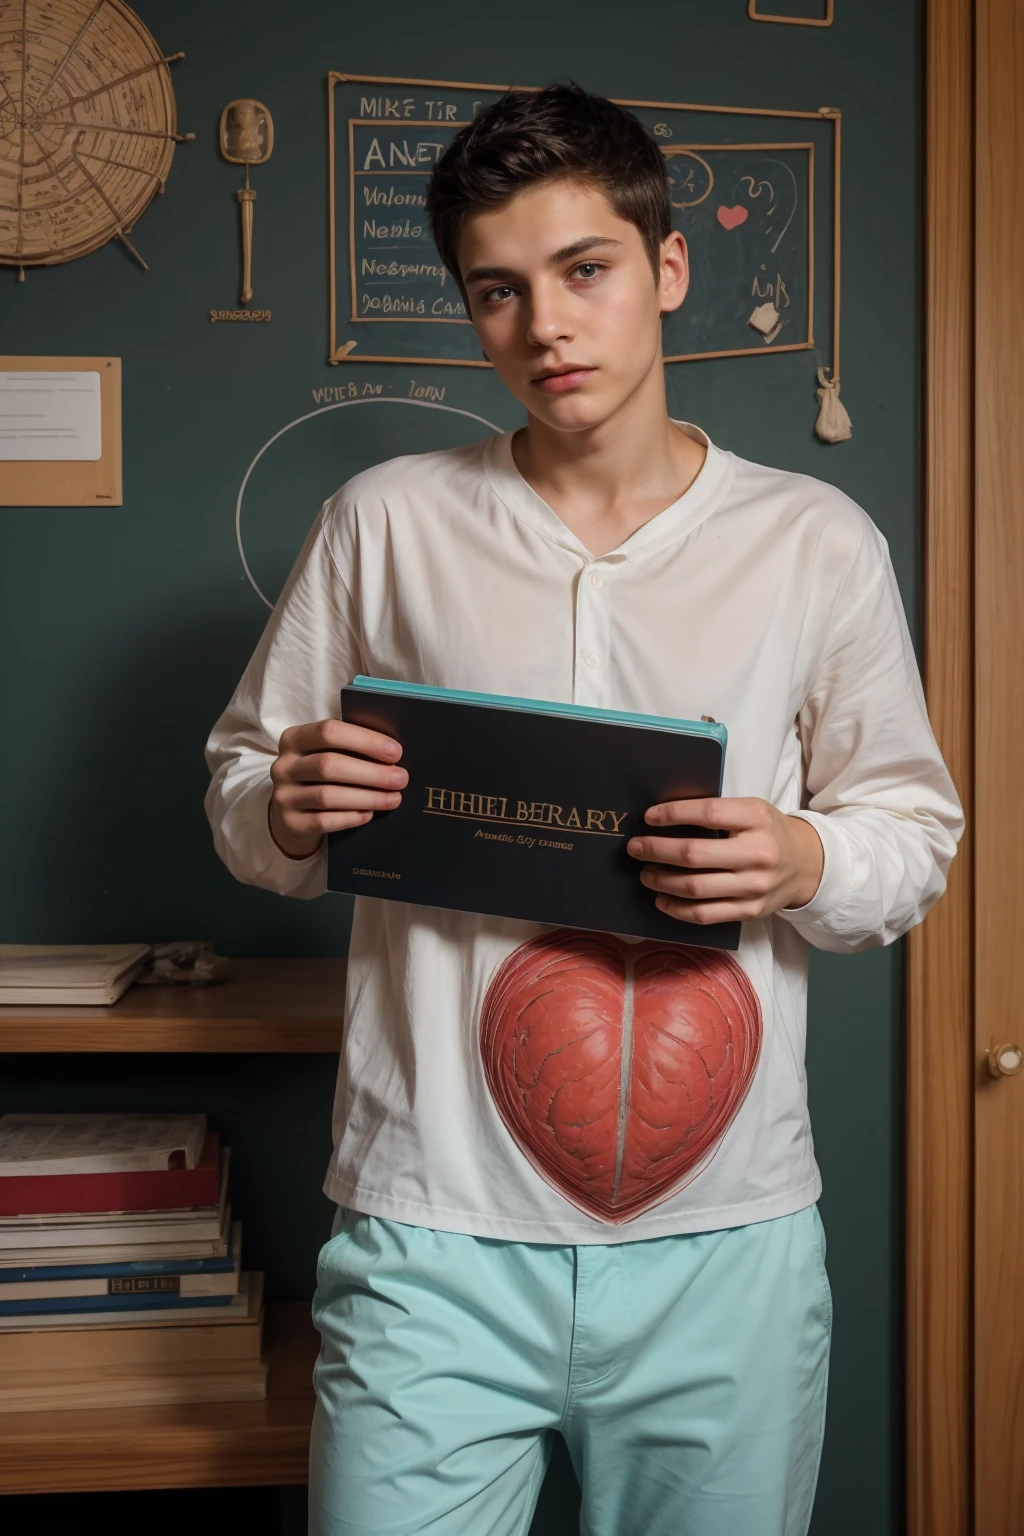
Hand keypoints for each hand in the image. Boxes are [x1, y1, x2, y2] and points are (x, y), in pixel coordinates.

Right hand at [268, 718, 407, 859]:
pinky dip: (350, 817)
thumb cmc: (319, 777)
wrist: (291, 814)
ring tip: (394, 798)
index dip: (365, 741)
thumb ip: (350, 749)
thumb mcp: (325, 754)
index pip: (329, 732)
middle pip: (329, 765)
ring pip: (328, 796)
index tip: (396, 752)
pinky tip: (369, 815)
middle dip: (371, 772)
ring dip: (367, 797)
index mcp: (294, 738)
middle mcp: (284, 766)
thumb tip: (394, 753)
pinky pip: (323, 821)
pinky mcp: (290, 823)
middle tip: (401, 778)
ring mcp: (283, 796)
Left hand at [626, 797, 824, 925]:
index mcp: (758, 818)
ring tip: (645, 873)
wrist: (807, 865)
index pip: (709, 813)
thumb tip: (663, 818)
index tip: (649, 816)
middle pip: (694, 854)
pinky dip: (676, 908)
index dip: (674, 814)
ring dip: (661, 881)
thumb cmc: (768, 832)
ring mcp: (755, 886)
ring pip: (695, 887)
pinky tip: (661, 898)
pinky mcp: (750, 911)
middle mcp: (758, 853)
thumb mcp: (752, 810)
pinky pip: (705, 914)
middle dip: (656, 850)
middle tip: (635, 848)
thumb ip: (717, 813)